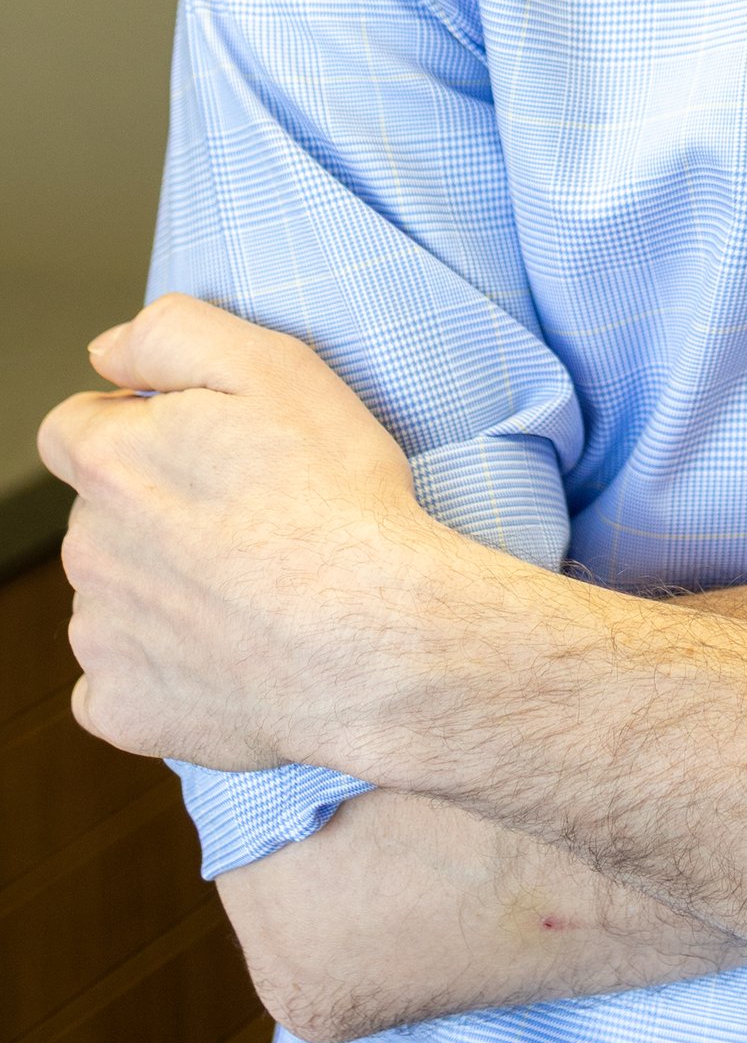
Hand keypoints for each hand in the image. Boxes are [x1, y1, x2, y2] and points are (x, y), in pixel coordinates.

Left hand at [39, 296, 470, 772]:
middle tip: (248, 518)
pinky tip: (224, 653)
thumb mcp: (274, 367)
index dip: (136, 430)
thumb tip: (105, 353)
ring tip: (249, 589)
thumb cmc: (339, 500)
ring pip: (113, 595)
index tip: (203, 450)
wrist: (377, 636)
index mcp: (112, 463)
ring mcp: (100, 636)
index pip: (74, 430)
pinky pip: (118, 681)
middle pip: (99, 515)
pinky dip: (159, 669)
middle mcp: (88, 548)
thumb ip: (171, 334)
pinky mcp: (123, 707)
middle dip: (155, 510)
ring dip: (158, 587)